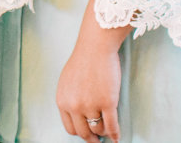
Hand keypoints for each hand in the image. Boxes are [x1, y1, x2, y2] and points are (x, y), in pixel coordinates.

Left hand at [56, 0, 129, 140]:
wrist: (95, 47)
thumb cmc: (83, 60)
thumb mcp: (67, 82)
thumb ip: (70, 98)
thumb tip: (78, 115)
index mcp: (62, 100)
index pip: (70, 127)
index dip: (80, 132)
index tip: (87, 133)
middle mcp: (74, 106)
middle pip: (83, 132)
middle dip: (91, 138)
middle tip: (98, 140)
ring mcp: (90, 105)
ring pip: (99, 130)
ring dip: (104, 132)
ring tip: (108, 129)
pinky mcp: (107, 103)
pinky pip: (112, 126)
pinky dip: (115, 135)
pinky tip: (117, 138)